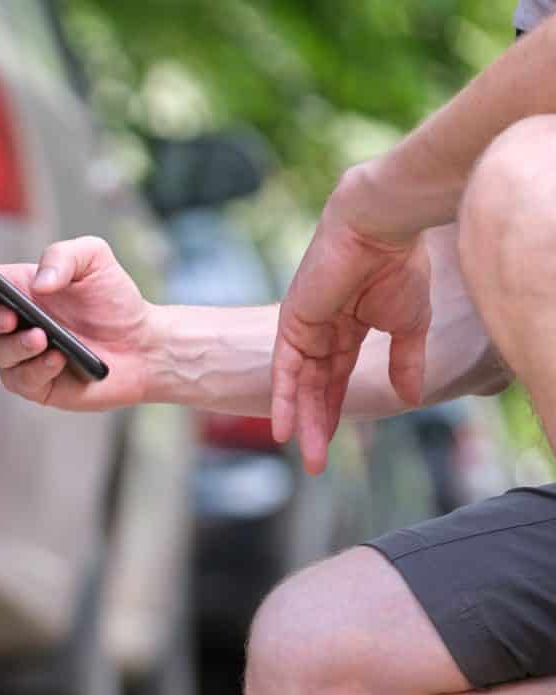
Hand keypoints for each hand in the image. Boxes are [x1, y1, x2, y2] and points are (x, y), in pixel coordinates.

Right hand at [0, 236, 156, 410]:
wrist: (142, 343)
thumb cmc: (113, 300)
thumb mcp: (94, 259)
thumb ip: (63, 255)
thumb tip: (39, 281)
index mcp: (14, 289)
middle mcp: (10, 322)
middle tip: (9, 315)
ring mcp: (20, 355)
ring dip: (17, 345)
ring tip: (43, 338)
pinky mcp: (35, 384)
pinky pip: (22, 379)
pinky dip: (38, 368)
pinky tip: (59, 358)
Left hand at [273, 168, 431, 473]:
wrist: (380, 229)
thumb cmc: (399, 267)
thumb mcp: (409, 325)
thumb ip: (405, 361)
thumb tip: (411, 398)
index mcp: (349, 329)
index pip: (337, 379)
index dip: (335, 409)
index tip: (334, 443)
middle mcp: (322, 332)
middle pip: (316, 389)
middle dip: (317, 426)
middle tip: (317, 464)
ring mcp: (304, 329)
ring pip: (301, 386)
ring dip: (303, 422)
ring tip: (310, 457)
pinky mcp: (293, 324)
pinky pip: (285, 370)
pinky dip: (283, 399)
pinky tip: (283, 429)